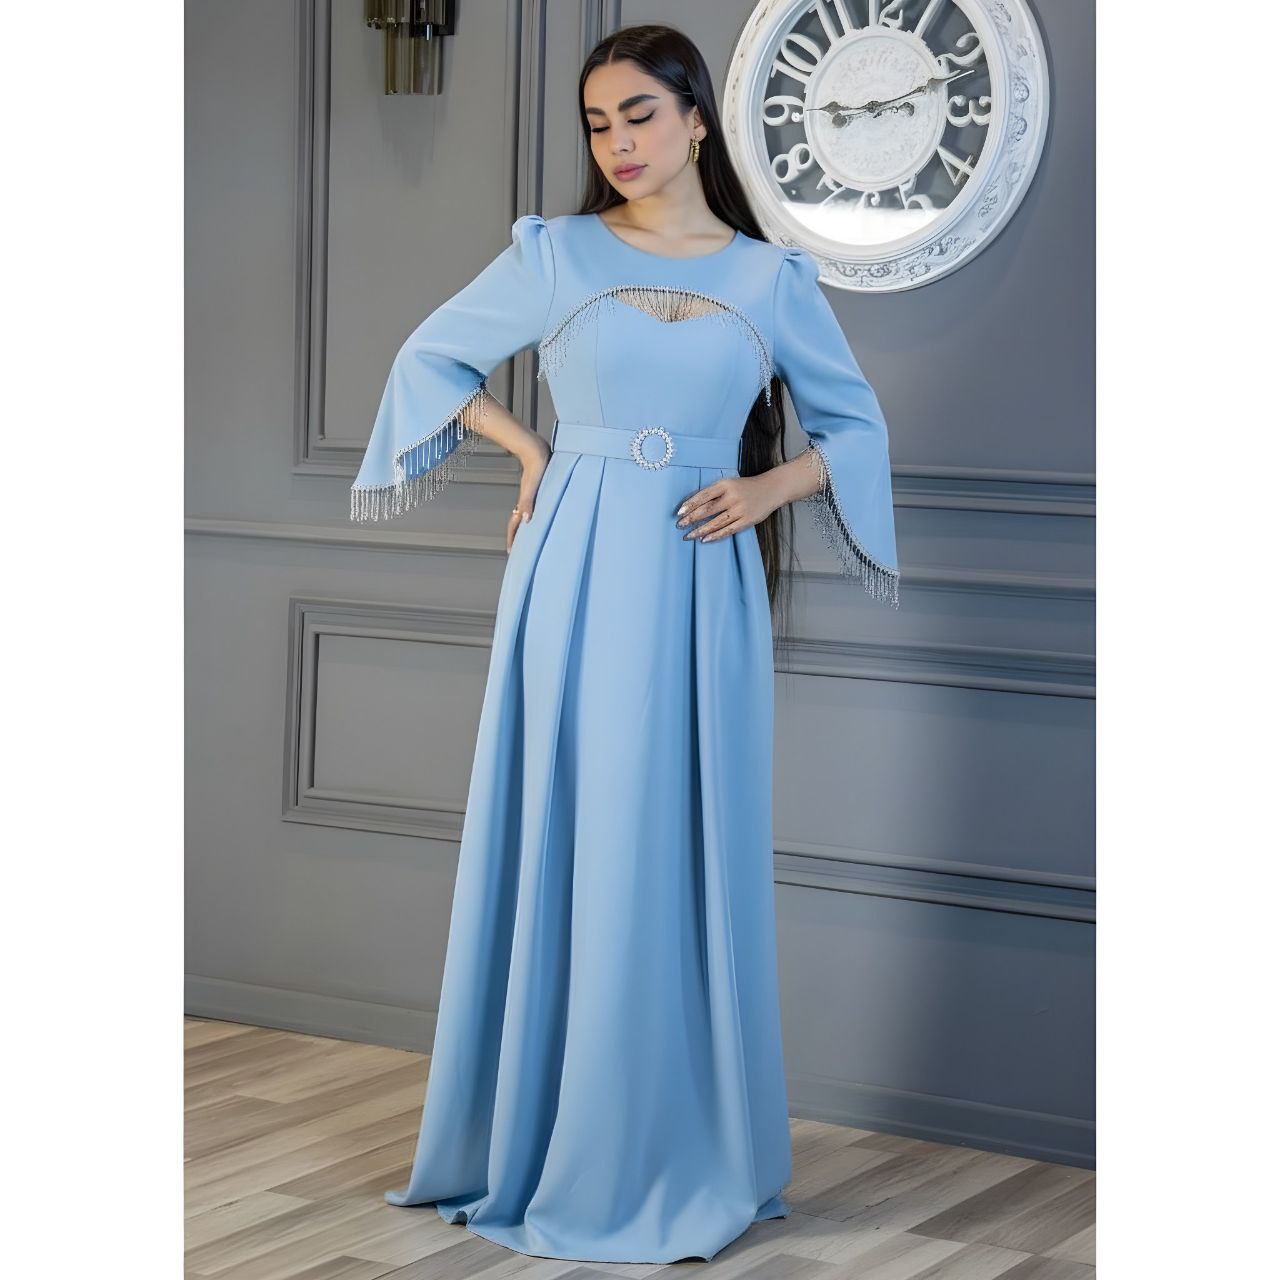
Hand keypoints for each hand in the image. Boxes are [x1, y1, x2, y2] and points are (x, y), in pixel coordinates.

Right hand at [507, 435, 550, 552]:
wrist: (536, 448)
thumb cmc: (537, 464)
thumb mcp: (533, 486)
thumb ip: (529, 502)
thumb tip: (526, 520)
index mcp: (525, 502)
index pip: (515, 524)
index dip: (512, 538)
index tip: (511, 551)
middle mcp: (527, 500)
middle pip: (518, 522)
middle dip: (517, 536)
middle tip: (519, 549)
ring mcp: (532, 495)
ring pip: (526, 514)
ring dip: (526, 526)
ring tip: (528, 536)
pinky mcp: (538, 488)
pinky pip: (534, 505)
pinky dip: (534, 513)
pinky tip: (540, 514)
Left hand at [675, 474, 777, 542]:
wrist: (772, 489)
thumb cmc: (746, 487)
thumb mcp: (730, 483)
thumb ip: (714, 493)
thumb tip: (693, 506)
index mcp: (725, 485)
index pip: (703, 495)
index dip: (690, 504)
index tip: (679, 512)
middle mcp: (732, 497)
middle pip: (707, 510)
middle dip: (691, 519)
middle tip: (679, 525)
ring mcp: (740, 509)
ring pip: (716, 522)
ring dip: (700, 530)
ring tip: (688, 535)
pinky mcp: (747, 520)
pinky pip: (728, 530)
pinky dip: (715, 535)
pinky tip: (704, 539)